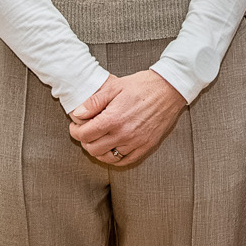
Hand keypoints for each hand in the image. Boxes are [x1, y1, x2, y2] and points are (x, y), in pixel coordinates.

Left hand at [69, 70, 187, 167]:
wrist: (169, 89)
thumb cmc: (142, 85)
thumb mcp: (115, 87)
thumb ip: (94, 101)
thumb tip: (78, 114)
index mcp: (114, 118)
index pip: (85, 135)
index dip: (75, 132)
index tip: (76, 127)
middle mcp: (124, 134)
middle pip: (93, 149)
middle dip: (85, 141)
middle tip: (86, 132)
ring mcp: (136, 142)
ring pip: (108, 158)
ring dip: (98, 151)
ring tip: (98, 140)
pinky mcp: (146, 146)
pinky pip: (125, 160)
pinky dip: (114, 158)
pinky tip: (112, 148)